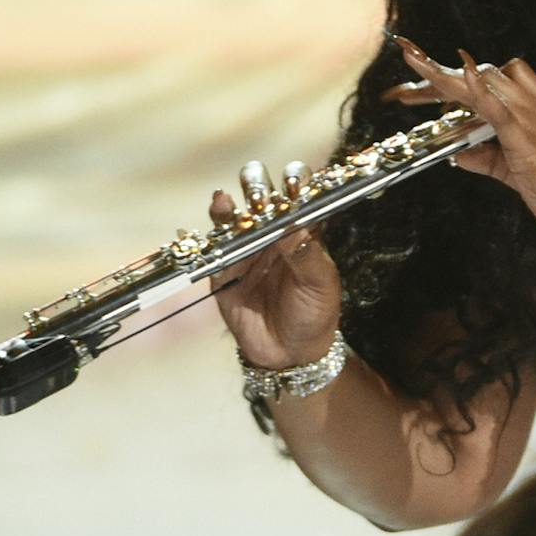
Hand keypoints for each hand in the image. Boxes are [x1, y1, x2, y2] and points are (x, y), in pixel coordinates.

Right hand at [207, 163, 342, 370]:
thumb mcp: (320, 286)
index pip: (298, 196)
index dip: (295, 184)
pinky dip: (215, 222)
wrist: (289, 352)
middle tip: (261, 197)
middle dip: (261, 188)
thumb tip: (295, 226)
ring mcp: (247, 247)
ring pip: (238, 214)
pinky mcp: (224, 266)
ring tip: (235, 201)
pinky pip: (216, 241)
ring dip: (236, 204)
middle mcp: (273, 233)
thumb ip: (307, 257)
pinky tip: (218, 207)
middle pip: (263, 197)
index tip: (293, 183)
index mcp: (303, 232)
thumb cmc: (314, 313)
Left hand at [384, 38, 535, 262]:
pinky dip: (478, 91)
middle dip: (439, 73)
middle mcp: (535, 110)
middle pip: (482, 75)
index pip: (494, 81)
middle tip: (407, 63)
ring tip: (412, 61)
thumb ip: (490, 161)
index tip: (423, 81)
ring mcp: (532, 123)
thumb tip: (460, 155)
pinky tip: (460, 72)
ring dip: (444, 75)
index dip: (457, 77)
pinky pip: (499, 109)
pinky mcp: (528, 142)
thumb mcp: (520, 178)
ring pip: (484, 84)